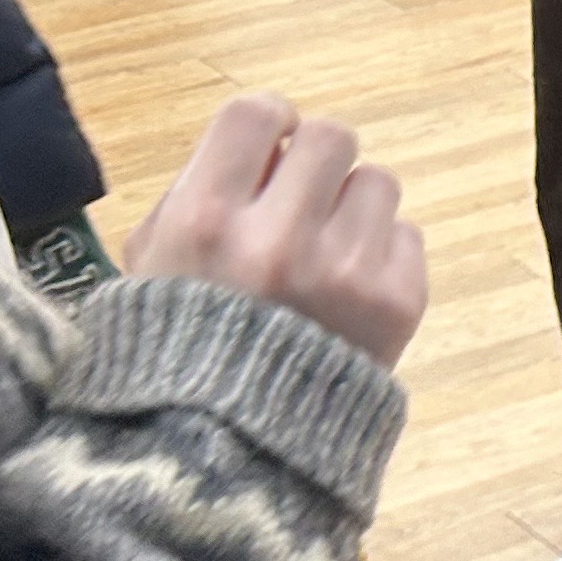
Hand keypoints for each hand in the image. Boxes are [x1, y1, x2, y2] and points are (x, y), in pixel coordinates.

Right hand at [124, 96, 426, 368]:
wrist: (237, 446)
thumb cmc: (183, 345)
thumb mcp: (153, 264)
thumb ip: (197, 193)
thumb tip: (264, 148)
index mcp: (204, 219)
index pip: (255, 114)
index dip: (269, 123)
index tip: (271, 147)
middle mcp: (277, 238)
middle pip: (332, 136)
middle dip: (319, 162)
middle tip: (305, 197)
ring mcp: (344, 272)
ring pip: (378, 182)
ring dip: (354, 206)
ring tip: (326, 249)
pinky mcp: (398, 303)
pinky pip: (408, 236)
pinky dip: (382, 255)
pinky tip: (350, 291)